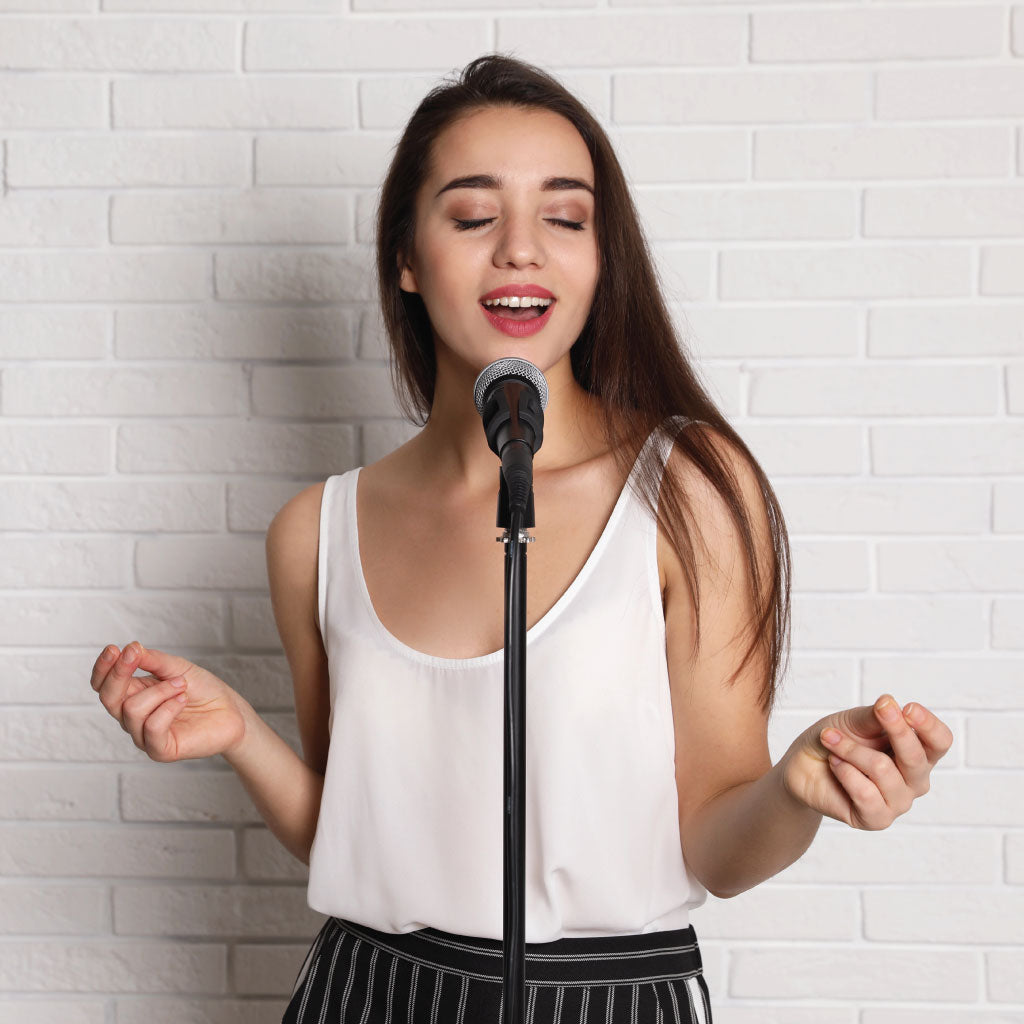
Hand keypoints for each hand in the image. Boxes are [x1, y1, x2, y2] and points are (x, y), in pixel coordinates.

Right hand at [92, 641, 248, 763]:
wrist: (231, 710)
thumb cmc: (203, 689)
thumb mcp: (177, 668)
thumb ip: (152, 660)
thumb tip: (129, 649)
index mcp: (133, 694)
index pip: (103, 685)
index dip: (103, 668)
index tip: (113, 648)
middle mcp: (132, 717)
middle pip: (108, 698)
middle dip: (119, 673)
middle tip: (134, 654)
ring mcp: (144, 735)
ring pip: (132, 709)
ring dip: (160, 691)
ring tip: (182, 685)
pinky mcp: (159, 750)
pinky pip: (152, 727)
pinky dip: (169, 708)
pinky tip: (183, 700)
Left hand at [780, 694, 952, 829]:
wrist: (803, 765)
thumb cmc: (836, 739)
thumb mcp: (855, 720)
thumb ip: (875, 715)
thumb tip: (889, 702)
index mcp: (918, 752)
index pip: (940, 741)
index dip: (928, 725)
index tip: (907, 709)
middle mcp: (915, 780)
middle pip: (916, 757)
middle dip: (891, 730)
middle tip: (869, 714)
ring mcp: (898, 801)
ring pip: (882, 770)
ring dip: (850, 749)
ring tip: (831, 741)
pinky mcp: (877, 819)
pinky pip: (866, 793)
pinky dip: (844, 771)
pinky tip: (834, 765)